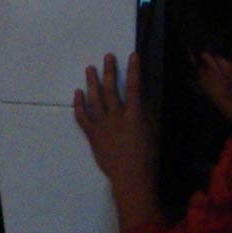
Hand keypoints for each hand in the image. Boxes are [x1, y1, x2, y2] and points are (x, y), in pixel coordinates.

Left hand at [73, 52, 160, 229]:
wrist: (131, 177)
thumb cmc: (147, 156)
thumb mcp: (154, 132)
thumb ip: (147, 114)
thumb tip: (142, 98)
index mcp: (135, 116)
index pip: (135, 87)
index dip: (134, 70)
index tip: (133, 55)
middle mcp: (116, 117)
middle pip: (111, 89)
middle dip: (109, 71)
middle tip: (107, 57)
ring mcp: (102, 125)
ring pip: (94, 99)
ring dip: (92, 82)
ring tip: (90, 69)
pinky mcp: (92, 135)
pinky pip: (82, 117)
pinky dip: (78, 104)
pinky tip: (77, 93)